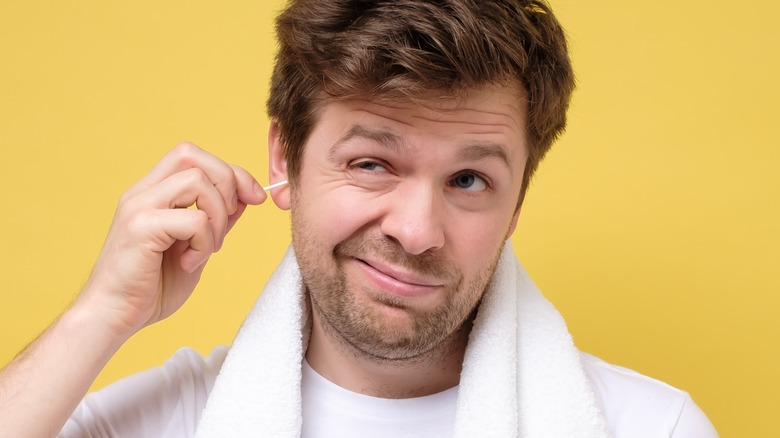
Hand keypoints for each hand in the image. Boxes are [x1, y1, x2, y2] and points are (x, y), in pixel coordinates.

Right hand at [76, 142, 266, 338]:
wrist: (113, 318)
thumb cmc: (150, 289)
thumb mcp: (195, 248)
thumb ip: (214, 222)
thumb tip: (243, 198)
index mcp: (152, 194)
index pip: (193, 158)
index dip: (230, 172)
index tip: (255, 197)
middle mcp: (142, 193)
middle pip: (191, 155)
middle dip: (228, 181)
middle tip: (230, 218)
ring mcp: (138, 207)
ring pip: (197, 181)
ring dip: (216, 216)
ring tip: (207, 249)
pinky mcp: (140, 227)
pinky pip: (194, 219)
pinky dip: (204, 243)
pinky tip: (190, 263)